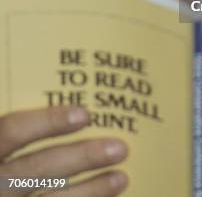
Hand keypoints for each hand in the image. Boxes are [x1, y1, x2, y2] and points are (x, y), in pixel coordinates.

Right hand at [0, 106, 127, 195]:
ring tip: (121, 178)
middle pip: (38, 170)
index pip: (12, 132)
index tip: (84, 114)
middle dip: (82, 159)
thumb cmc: (0, 156)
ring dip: (90, 191)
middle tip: (119, 148)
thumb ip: (13, 126)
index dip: (47, 122)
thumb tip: (34, 82)